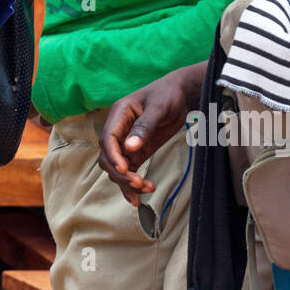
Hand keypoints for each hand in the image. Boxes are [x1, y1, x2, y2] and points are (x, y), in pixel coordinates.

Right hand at [99, 70, 195, 204]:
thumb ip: (145, 126)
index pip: (108, 140)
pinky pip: (130, 171)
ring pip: (117, 169)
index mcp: (118, 115)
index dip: (113, 157)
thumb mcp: (159, 107)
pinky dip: (133, 185)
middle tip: (138, 183)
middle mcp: (118, 131)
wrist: (181, 95)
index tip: (125, 169)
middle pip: (108, 158)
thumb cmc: (168, 94)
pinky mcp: (137, 152)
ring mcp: (127, 143)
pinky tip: (140, 195)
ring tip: (146, 190)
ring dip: (127, 183)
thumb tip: (130, 147)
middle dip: (121, 174)